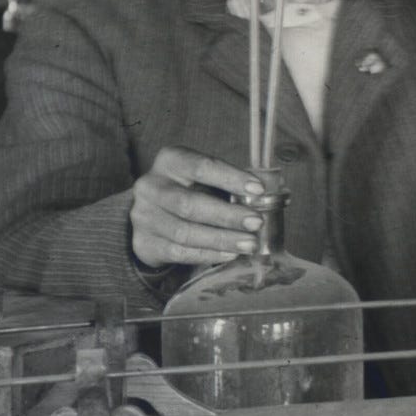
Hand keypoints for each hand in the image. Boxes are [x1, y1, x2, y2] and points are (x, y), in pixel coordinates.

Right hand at [127, 147, 278, 275]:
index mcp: (170, 161)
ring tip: (249, 243)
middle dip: (227, 215)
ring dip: (221, 240)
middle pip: (189, 204)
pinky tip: (229, 254)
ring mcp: (144, 216)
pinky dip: (207, 254)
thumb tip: (272, 194)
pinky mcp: (144, 242)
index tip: (258, 189)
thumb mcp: (206, 178)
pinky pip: (178, 252)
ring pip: (184, 232)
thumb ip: (231, 184)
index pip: (200, 166)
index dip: (230, 178)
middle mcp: (151, 187)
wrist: (152, 214)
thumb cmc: (191, 190)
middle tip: (256, 223)